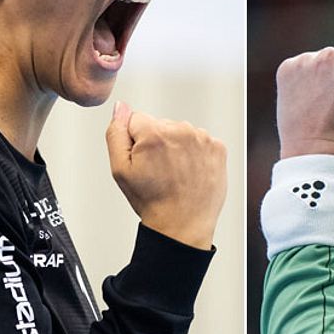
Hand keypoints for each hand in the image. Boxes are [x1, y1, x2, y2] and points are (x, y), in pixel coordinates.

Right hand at [105, 102, 226, 249]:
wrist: (183, 225)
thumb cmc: (153, 201)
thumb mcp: (120, 169)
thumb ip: (116, 133)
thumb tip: (121, 108)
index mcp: (154, 133)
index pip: (136, 119)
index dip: (135, 141)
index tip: (143, 161)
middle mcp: (181, 130)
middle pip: (161, 124)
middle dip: (157, 142)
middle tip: (159, 171)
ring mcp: (202, 138)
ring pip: (181, 132)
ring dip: (177, 147)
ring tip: (175, 174)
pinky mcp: (218, 148)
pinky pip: (200, 141)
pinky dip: (195, 154)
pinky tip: (189, 172)